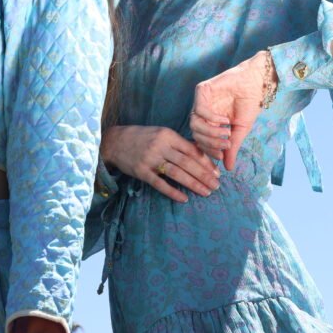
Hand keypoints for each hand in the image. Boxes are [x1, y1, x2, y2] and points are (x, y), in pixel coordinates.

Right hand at [101, 125, 219, 202]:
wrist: (115, 141)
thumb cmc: (143, 137)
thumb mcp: (161, 134)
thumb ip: (179, 143)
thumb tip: (201, 154)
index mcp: (168, 135)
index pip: (191, 150)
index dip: (206, 162)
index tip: (217, 173)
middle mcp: (160, 146)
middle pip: (187, 163)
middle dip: (204, 175)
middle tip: (216, 186)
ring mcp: (150, 159)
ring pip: (176, 173)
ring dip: (193, 184)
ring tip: (206, 192)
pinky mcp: (141, 172)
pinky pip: (159, 184)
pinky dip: (172, 192)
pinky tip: (184, 199)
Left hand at [191, 51, 273, 170]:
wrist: (256, 84)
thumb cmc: (249, 105)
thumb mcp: (240, 131)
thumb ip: (232, 148)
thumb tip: (228, 168)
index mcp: (209, 123)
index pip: (200, 141)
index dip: (209, 150)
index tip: (222, 154)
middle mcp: (202, 113)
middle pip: (195, 134)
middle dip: (210, 143)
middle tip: (226, 144)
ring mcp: (200, 101)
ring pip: (194, 123)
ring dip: (210, 133)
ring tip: (226, 133)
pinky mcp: (202, 90)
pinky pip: (200, 109)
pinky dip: (211, 118)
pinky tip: (224, 119)